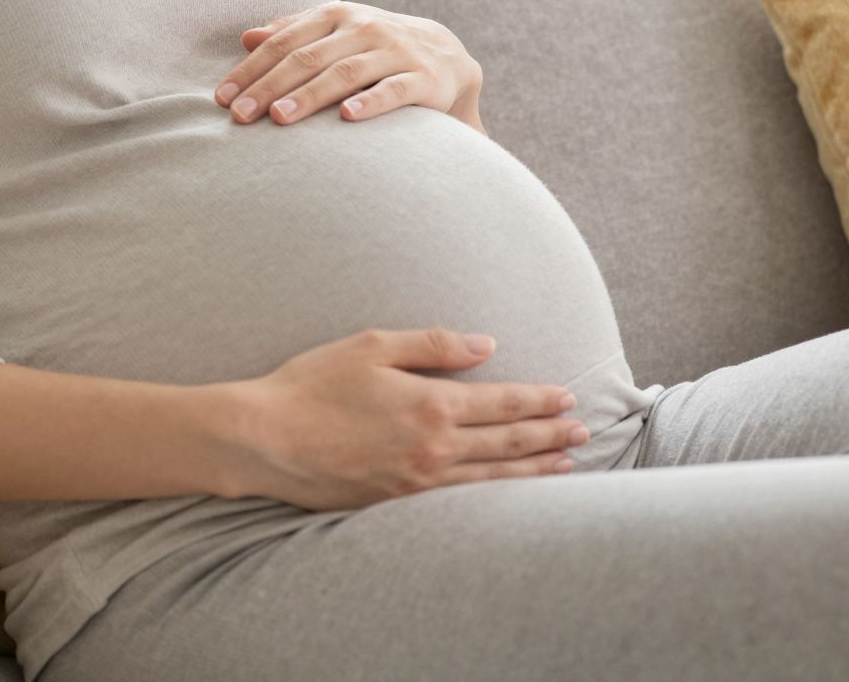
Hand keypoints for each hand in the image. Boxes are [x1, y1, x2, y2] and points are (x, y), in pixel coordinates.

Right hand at [213, 328, 587, 509]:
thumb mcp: (373, 346)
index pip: (501, 403)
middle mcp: (432, 449)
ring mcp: (416, 483)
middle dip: (549, 436)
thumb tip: (486, 345)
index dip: (538, 400)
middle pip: (506, 443)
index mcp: (430, 405)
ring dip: (533, 470)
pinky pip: (461, 502)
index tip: (567, 397)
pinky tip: (509, 492)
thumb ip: (433, 345)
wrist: (264, 440)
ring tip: (566, 465)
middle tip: (584, 432)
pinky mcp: (397, 504)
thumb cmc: (312, 385)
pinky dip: (495, 496)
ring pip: (490, 478)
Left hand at [214, 0, 484, 130]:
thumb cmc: (374, 47)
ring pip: (345, 72)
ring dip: (310, 96)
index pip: (284, 43)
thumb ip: (293, 33)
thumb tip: (246, 37)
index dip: (251, 70)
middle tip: (240, 116)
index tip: (223, 98)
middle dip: (269, 87)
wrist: (446, 55)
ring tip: (280, 118)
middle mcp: (364, 27)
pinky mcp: (424, 77)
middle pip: (307, 58)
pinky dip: (370, 101)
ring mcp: (395, 50)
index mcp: (336, 15)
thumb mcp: (335, 33)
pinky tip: (347, 117)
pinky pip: (394, 90)